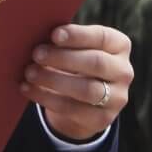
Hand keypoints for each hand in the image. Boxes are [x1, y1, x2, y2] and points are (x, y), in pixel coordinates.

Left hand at [20, 24, 132, 141]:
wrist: (81, 102)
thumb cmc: (73, 63)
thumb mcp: (74, 48)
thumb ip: (63, 40)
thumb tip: (37, 32)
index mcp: (119, 45)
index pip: (102, 37)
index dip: (78, 35)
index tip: (54, 34)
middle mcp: (124, 71)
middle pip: (96, 63)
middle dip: (63, 58)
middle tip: (36, 54)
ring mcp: (117, 98)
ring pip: (86, 89)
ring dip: (54, 80)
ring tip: (29, 72)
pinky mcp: (102, 119)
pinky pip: (72, 109)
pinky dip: (46, 98)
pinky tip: (28, 89)